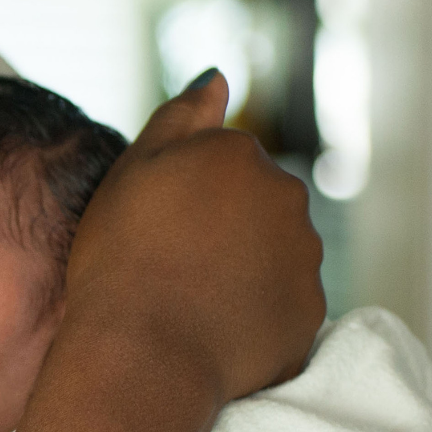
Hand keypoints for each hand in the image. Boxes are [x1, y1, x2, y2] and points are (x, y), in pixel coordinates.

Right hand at [65, 70, 324, 404]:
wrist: (144, 355)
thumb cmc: (121, 258)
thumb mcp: (133, 171)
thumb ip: (181, 116)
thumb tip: (220, 76)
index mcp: (241, 155)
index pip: (222, 165)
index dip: (184, 197)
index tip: (154, 228)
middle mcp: (287, 198)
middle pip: (256, 205)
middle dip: (224, 227)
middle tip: (171, 265)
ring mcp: (304, 259)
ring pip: (273, 254)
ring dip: (243, 268)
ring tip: (191, 301)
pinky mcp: (310, 315)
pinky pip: (282, 306)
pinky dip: (254, 314)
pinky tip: (212, 330)